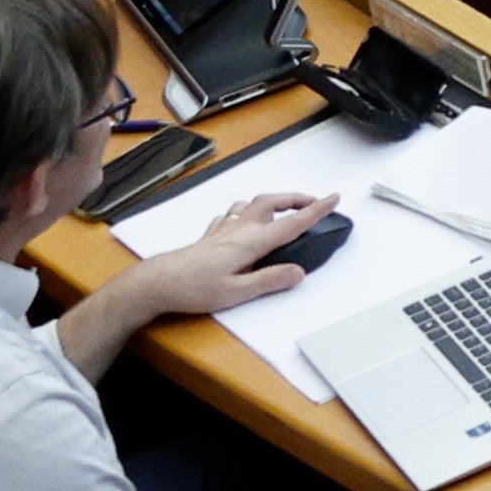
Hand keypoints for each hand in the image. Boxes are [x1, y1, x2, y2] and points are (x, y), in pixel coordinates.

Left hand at [123, 187, 337, 318]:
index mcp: (251, 242)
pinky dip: (245, 211)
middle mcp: (238, 230)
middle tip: (314, 202)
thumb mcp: (237, 292)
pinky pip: (231, 214)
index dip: (316, 210)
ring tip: (284, 206)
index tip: (333, 199)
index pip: (292, 222)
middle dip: (297, 198)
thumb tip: (297, 273)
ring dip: (272, 200)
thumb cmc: (192, 288)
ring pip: (251, 204)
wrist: (157, 283)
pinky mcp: (210, 235)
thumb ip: (270, 281)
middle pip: (273, 202)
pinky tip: (243, 218)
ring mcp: (223, 230)